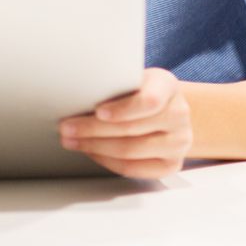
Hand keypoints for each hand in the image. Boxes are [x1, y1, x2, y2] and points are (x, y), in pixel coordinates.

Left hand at [60, 68, 191, 178]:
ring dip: (94, 147)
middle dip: (92, 130)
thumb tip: (75, 94)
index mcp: (167, 86)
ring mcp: (179, 142)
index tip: (97, 112)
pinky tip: (91, 152)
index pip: (148, 101)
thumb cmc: (139, 90)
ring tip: (72, 141)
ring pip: (130, 151)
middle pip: (131, 129)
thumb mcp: (131, 77)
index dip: (122, 109)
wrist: (167, 109)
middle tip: (66, 128)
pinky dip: (108, 161)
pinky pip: (135, 169)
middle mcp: (178, 115)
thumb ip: (113, 83)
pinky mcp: (172, 164)